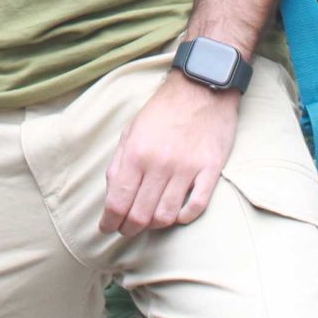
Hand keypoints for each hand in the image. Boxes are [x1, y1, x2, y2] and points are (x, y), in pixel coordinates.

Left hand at [99, 70, 240, 237]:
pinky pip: (196, 206)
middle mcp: (159, 164)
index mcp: (136, 153)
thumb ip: (119, 163)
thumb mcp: (131, 130)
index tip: (107, 228)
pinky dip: (184, 217)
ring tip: (150, 223)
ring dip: (155, 225)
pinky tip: (177, 215)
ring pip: (166, 216)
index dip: (110, 222)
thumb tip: (112, 195)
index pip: (118, 202)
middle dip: (129, 228)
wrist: (201, 87)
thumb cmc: (162, 110)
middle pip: (140, 215)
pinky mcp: (210, 169)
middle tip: (127, 230)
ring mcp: (187, 168)